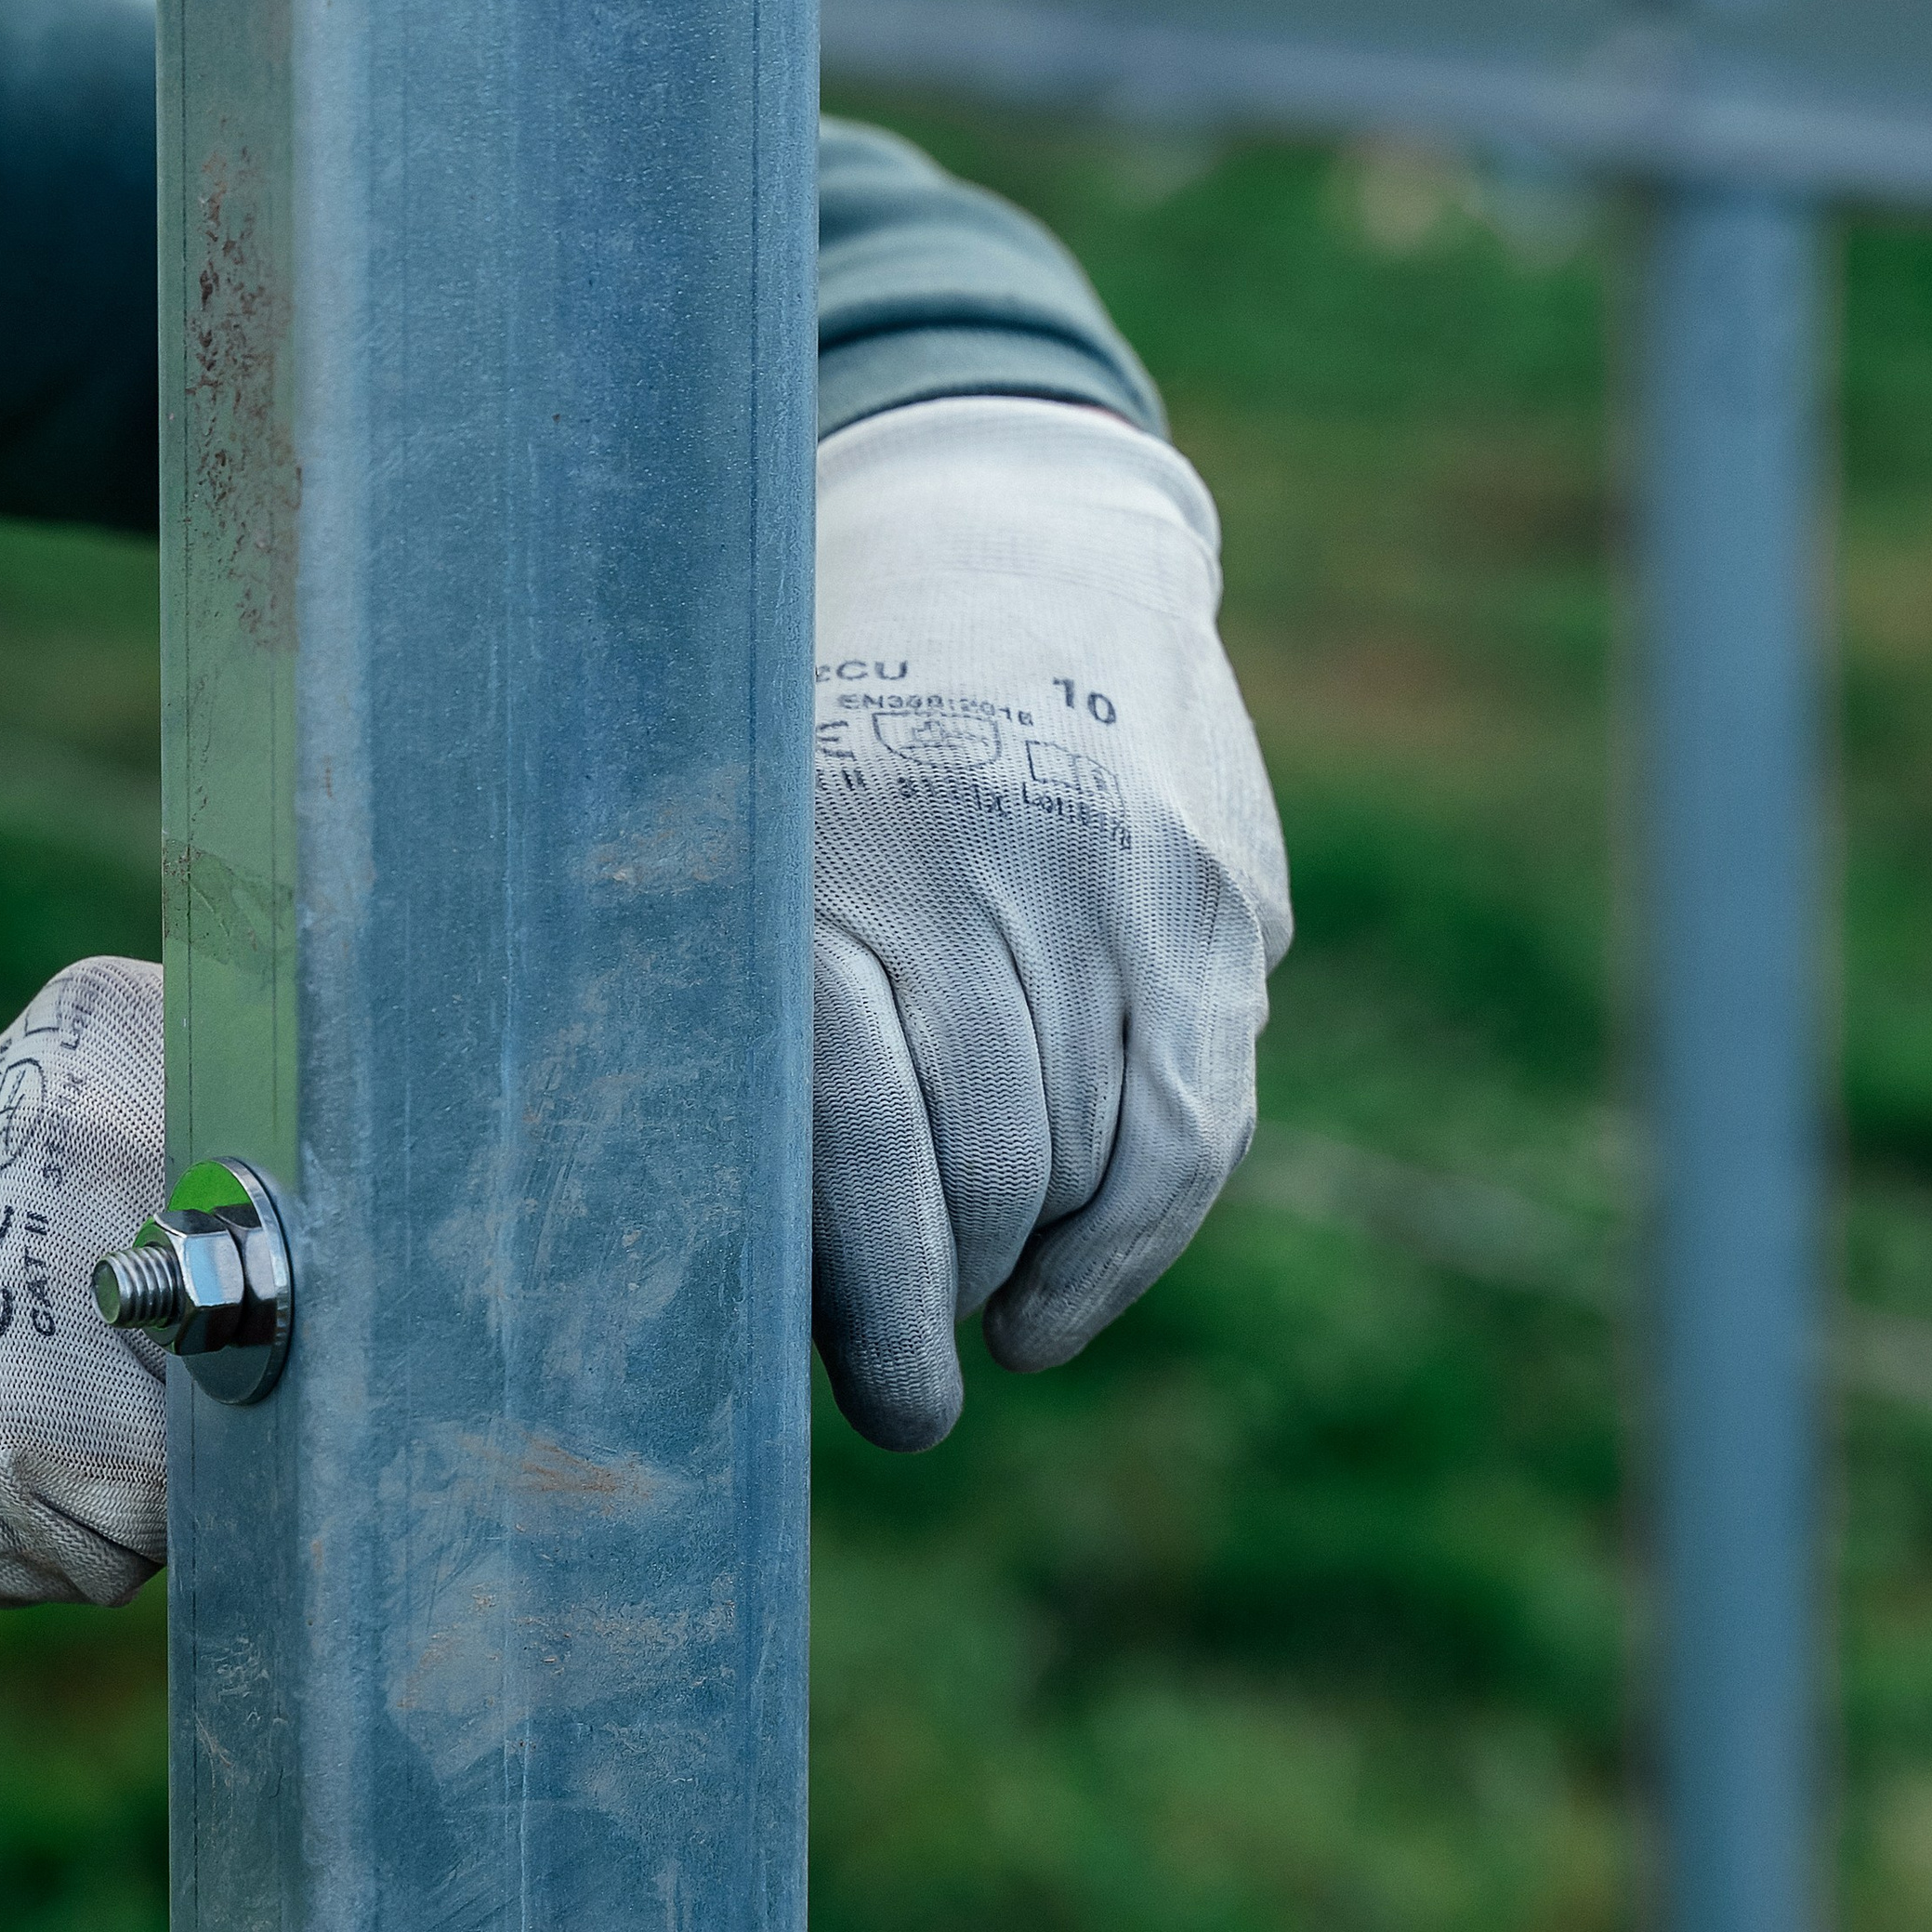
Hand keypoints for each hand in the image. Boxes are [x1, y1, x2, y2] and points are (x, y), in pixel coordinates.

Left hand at [812, 396, 1289, 1450]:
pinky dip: (1129, 1242)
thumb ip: (732, 1016)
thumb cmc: (825, 728)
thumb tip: (708, 1250)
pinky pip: (1196, 1129)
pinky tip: (1060, 1298)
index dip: (866, 1289)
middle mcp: (991, 857)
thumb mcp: (729, 829)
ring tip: (968, 1296)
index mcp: (830, 842)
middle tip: (898, 1366)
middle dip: (941, 1291)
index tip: (873, 1394)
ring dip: (1030, 1262)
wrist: (1021, 537)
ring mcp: (1125, 878)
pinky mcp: (1222, 901)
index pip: (855, 1121)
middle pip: (988, 1161)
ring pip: (1097, 1162)